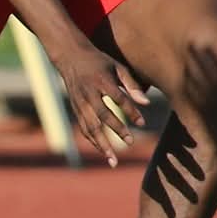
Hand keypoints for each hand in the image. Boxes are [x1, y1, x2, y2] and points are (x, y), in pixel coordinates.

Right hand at [51, 43, 150, 166]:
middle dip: (116, 130)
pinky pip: (84, 128)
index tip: (142, 123)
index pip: (118, 98)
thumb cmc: (99, 62)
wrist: (70, 56)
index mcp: (101, 80)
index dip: (130, 111)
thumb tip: (147, 103)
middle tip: (130, 142)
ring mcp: (80, 102)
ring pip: (90, 126)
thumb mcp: (117, 67)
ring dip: (102, 144)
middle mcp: (89, 93)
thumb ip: (132, 85)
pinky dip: (93, 141)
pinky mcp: (75, 109)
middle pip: (102, 115)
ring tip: (113, 160)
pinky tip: (103, 151)